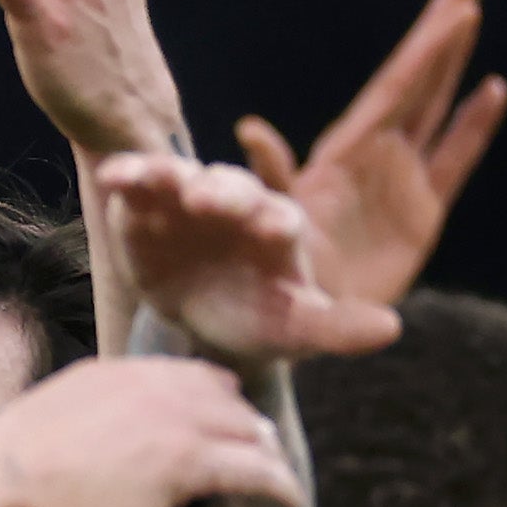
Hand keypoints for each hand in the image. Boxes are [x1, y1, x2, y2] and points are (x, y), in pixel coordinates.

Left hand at [0, 356, 308, 506]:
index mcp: (189, 456)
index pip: (265, 469)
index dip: (285, 491)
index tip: (288, 506)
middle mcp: (174, 407)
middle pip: (248, 423)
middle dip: (265, 454)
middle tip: (265, 478)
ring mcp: (139, 380)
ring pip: (217, 387)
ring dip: (236, 414)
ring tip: (236, 442)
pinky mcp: (108, 368)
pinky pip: (173, 368)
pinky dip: (196, 386)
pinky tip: (191, 406)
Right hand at [91, 152, 403, 368]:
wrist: (207, 325)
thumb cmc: (262, 321)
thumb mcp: (299, 331)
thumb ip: (340, 328)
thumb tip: (392, 329)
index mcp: (279, 229)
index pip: (279, 216)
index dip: (272, 219)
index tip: (267, 228)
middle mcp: (238, 205)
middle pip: (232, 188)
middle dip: (221, 193)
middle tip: (207, 201)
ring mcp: (191, 201)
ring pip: (184, 176)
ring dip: (169, 175)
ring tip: (150, 179)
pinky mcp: (149, 207)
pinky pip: (140, 185)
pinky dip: (128, 175)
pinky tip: (115, 177)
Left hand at [228, 0, 506, 308]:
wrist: (298, 318)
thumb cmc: (278, 269)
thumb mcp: (272, 218)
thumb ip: (272, 174)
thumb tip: (250, 129)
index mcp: (346, 150)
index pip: (396, 87)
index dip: (427, 48)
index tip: (456, 4)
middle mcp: (376, 153)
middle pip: (418, 80)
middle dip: (442, 31)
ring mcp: (401, 177)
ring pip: (435, 106)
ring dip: (455, 64)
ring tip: (473, 15)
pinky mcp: (421, 212)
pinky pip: (454, 158)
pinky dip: (473, 126)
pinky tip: (493, 90)